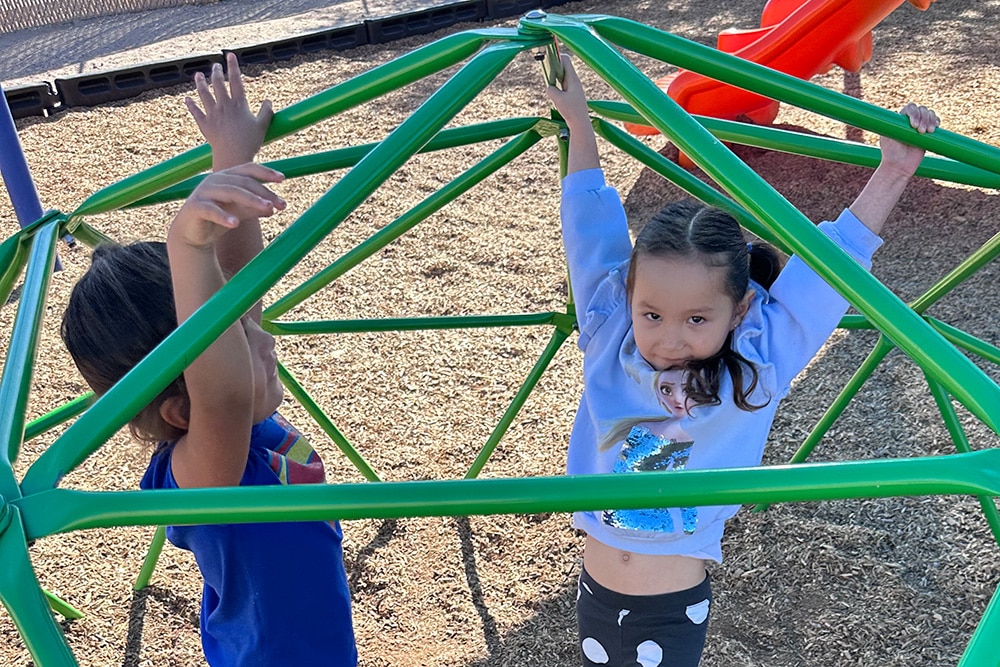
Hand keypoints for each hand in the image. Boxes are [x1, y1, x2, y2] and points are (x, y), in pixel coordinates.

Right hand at [170, 163, 284, 249]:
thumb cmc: (218, 219)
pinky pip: (211, 210)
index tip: (282, 178)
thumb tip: (274, 208)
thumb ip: (255, 208)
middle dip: (264, 193)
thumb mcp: (240, 213)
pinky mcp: (195, 207)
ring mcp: (204, 192)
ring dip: (251, 200)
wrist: (192, 234)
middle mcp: (215, 180)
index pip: (248, 169)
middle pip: (243, 182)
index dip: (265, 172)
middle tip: (280, 204)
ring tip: (267, 208)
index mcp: (227, 177)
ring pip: (231, 192)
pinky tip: (235, 224)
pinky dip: (224, 216)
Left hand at [185, 52, 273, 169]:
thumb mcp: (263, 126)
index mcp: (239, 104)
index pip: (235, 80)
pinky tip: (187, 98)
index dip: (233, 66)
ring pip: (204, 94)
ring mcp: (212, 114)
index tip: (230, 55)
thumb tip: (268, 101)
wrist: (233, 157)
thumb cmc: (250, 142)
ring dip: (200, 83)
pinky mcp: (204, 125)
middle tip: (215, 66)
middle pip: (218, 84)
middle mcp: (224, 106)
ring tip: (198, 75)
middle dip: (216, 72)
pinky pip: (195, 112)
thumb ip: (266, 112)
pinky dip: (190, 105)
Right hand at [545, 54, 590, 130]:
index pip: (566, 61)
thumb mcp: (558, 99)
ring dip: (555, 77)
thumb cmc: (572, 111)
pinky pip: (563, 86)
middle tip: (545, 67)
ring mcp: (574, 89)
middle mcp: (574, 82)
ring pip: (563, 77)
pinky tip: (553, 92)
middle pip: (564, 68)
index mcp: (573, 79)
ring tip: (548, 79)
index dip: (557, 56)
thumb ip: (551, 90)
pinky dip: (557, 86)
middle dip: (554, 66)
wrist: (580, 123)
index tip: (548, 57)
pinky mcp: (572, 96)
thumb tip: (549, 87)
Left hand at [878, 103, 939, 177]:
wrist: (900, 166)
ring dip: (931, 119)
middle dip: (924, 118)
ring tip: (928, 132)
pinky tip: (934, 128)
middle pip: (921, 109)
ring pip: (929, 113)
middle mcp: (910, 120)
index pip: (910, 108)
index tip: (913, 126)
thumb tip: (895, 114)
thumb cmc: (891, 153)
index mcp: (899, 120)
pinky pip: (935, 121)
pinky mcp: (928, 133)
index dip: (914, 114)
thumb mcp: (887, 139)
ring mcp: (920, 126)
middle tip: (921, 131)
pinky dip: (936, 122)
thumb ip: (892, 127)